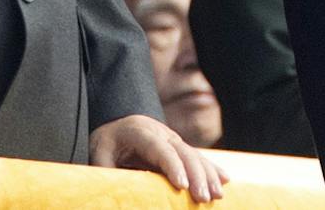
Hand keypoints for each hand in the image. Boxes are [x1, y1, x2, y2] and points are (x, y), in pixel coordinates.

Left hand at [91, 114, 223, 201]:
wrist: (115, 125)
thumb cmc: (106, 143)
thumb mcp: (99, 155)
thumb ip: (106, 172)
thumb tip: (111, 193)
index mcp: (140, 132)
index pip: (160, 149)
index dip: (173, 166)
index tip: (182, 186)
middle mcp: (161, 133)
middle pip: (183, 152)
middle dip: (196, 176)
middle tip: (202, 199)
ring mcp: (173, 139)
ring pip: (195, 155)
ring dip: (209, 175)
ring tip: (217, 196)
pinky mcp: (180, 147)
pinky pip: (199, 157)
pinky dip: (212, 169)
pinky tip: (226, 180)